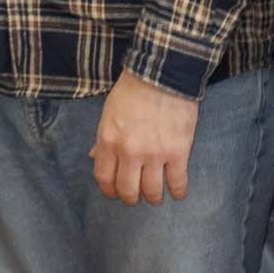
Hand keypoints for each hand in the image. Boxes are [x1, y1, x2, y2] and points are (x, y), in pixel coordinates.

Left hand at [91, 73, 200, 205]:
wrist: (163, 74)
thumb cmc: (133, 90)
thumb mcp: (109, 113)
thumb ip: (103, 138)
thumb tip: (95, 156)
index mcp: (109, 141)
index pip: (104, 178)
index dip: (110, 190)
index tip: (115, 192)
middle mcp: (129, 152)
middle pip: (127, 190)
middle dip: (131, 198)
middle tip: (136, 196)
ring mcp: (155, 154)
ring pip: (152, 191)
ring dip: (153, 198)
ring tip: (156, 196)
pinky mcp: (178, 152)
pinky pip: (177, 182)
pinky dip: (178, 192)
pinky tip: (177, 192)